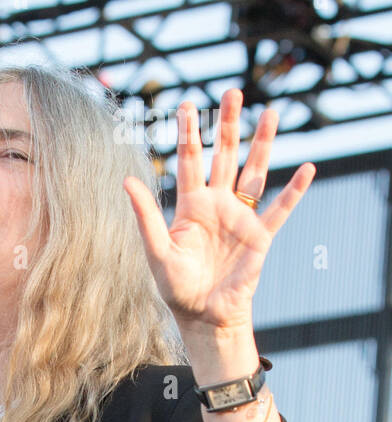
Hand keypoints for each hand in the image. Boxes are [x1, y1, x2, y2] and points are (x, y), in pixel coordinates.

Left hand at [122, 89, 313, 334]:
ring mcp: (241, 217)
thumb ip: (146, 216)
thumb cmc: (177, 289)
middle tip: (233, 91)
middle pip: (224, 156)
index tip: (187, 105)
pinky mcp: (260, 236)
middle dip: (228, 124)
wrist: (204, 317)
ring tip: (270, 113)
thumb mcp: (157, 251)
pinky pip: (280, 209)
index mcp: (191, 207)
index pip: (189, 161)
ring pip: (254, 171)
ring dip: (262, 144)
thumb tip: (127, 180)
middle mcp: (218, 205)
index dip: (189, 133)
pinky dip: (294, 191)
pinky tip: (307, 169)